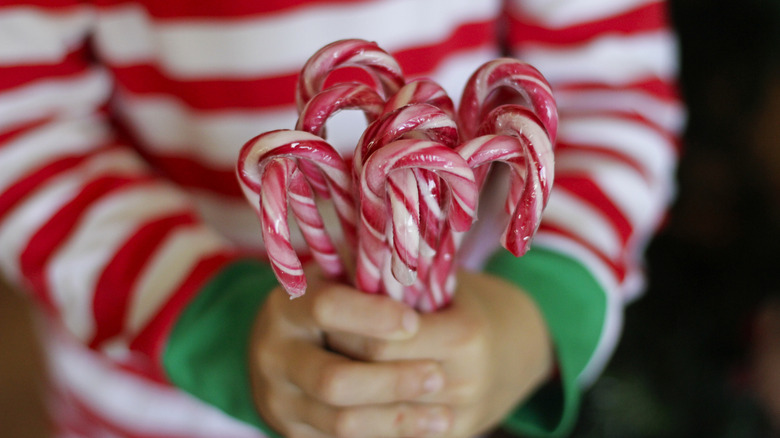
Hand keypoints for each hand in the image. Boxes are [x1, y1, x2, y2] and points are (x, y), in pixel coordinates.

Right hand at [250, 269, 452, 437]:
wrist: (286, 351)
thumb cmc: (338, 306)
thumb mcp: (345, 280)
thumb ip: (370, 275)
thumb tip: (408, 258)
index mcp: (285, 306)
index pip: (326, 308)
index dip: (372, 316)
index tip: (412, 322)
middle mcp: (272, 355)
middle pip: (334, 380)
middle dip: (392, 381)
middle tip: (438, 376)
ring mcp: (278, 400)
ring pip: (343, 422)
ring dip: (397, 420)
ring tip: (446, 414)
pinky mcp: (292, 434)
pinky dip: (388, 436)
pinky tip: (424, 428)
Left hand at [327, 270, 553, 437]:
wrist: (521, 348)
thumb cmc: (470, 303)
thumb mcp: (443, 280)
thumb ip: (400, 274)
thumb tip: (340, 256)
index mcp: (465, 335)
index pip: (380, 342)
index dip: (345, 328)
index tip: (324, 314)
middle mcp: (465, 381)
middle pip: (375, 378)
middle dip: (338, 359)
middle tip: (316, 342)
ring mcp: (460, 417)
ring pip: (379, 415)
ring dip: (343, 393)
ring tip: (318, 367)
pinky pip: (394, 436)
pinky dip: (364, 420)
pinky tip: (341, 402)